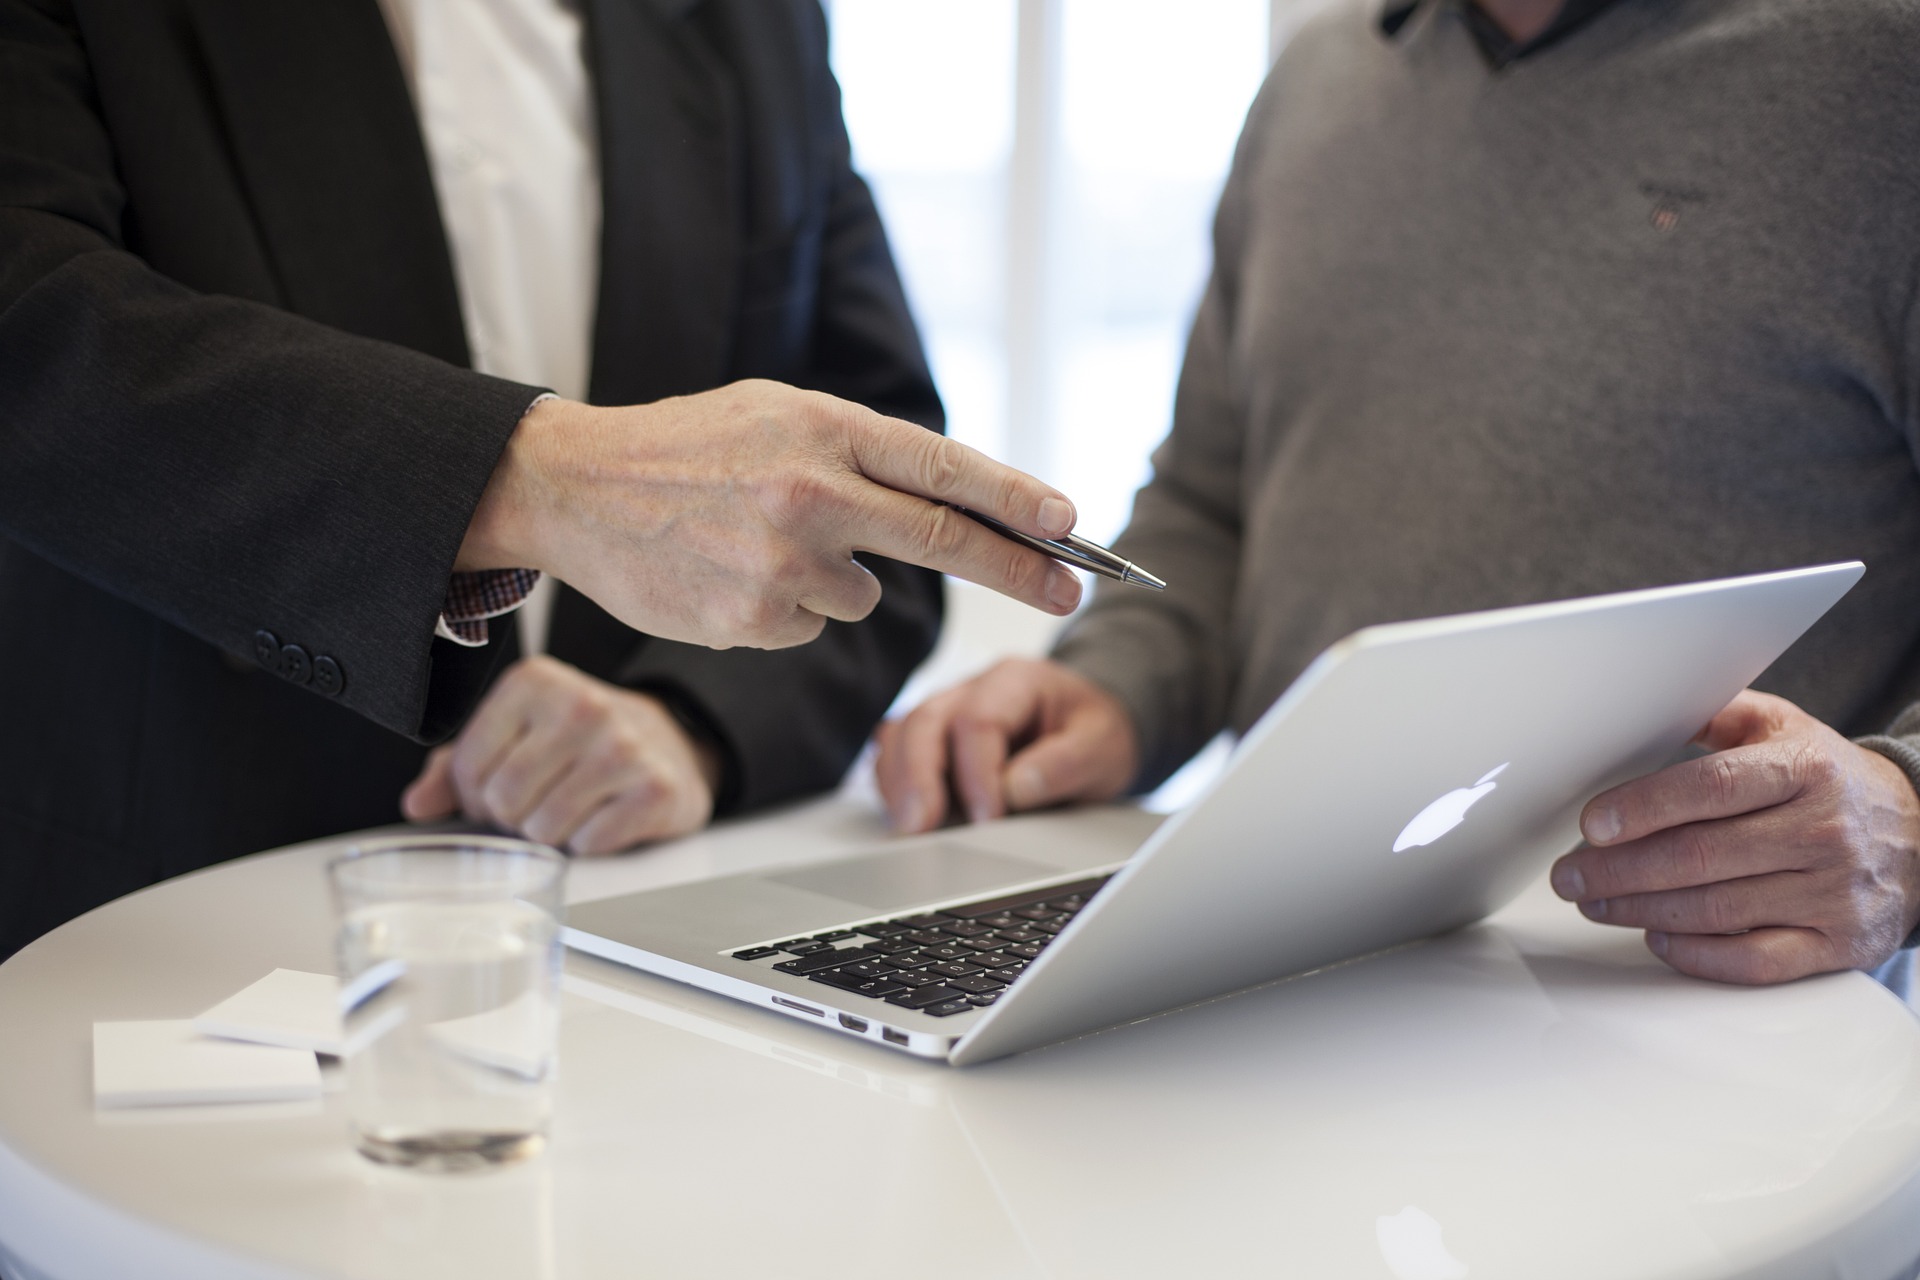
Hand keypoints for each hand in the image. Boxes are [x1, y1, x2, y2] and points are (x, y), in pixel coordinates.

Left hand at [400, 656, 720, 854]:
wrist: (669, 743)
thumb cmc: (578, 742)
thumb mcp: (515, 735)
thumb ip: (456, 766)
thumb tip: (417, 805)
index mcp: (534, 682)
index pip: (468, 767)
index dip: (475, 795)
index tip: (500, 788)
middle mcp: (581, 705)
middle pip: (504, 801)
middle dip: (513, 818)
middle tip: (537, 804)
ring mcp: (623, 746)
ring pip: (544, 829)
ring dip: (550, 834)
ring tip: (570, 808)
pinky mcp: (656, 788)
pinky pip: (590, 843)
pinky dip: (589, 843)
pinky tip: (603, 816)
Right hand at [457, 382, 1083, 649]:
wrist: (575, 487)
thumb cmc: (687, 447)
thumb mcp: (776, 414)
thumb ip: (859, 453)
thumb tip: (953, 502)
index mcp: (822, 427)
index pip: (944, 468)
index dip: (1017, 500)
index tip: (1071, 524)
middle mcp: (811, 492)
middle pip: (944, 540)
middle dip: (1020, 569)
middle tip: (1072, 588)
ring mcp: (781, 562)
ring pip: (863, 593)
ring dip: (837, 578)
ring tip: (760, 540)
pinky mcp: (753, 619)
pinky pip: (810, 624)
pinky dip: (787, 607)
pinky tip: (732, 571)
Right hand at [874, 657, 1138, 832]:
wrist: (1091, 729)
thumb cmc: (1094, 733)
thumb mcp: (1103, 746)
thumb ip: (1066, 764)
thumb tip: (1015, 789)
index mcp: (1016, 680)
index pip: (978, 720)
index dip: (977, 773)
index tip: (988, 819)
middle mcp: (972, 689)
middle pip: (925, 721)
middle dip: (918, 777)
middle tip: (920, 826)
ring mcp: (947, 712)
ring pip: (900, 735)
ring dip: (898, 783)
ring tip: (908, 827)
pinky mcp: (933, 741)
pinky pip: (896, 754)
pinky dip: (894, 785)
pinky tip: (906, 816)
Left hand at [1550, 689, 1919, 982]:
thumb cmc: (1830, 779)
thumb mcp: (1783, 728)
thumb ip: (1714, 715)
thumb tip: (1640, 708)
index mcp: (1804, 771)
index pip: (1711, 789)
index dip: (1643, 808)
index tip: (1591, 824)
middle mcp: (1823, 832)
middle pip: (1700, 856)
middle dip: (1619, 869)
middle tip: (1569, 874)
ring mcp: (1833, 893)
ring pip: (1717, 910)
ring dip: (1640, 909)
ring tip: (1594, 901)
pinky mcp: (1839, 944)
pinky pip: (1756, 960)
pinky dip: (1697, 955)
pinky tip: (1656, 938)